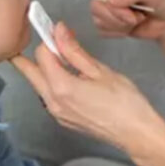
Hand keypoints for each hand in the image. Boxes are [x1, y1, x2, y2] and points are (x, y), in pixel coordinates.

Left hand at [11, 22, 164, 154]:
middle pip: (29, 72)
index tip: (59, 32)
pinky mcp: (62, 119)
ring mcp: (56, 113)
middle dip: (33, 54)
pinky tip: (69, 77)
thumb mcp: (100, 70)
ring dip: (43, 69)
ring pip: (37, 85)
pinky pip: (48, 97)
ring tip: (64, 59)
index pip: (41, 54)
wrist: (135, 133)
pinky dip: (52, 84)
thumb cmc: (125, 103)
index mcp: (61, 87)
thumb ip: (74, 51)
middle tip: (49, 42)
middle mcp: (53, 102)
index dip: (49, 40)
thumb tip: (59, 32)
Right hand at [92, 0, 164, 43]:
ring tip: (137, 19)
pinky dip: (118, 32)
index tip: (131, 11)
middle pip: (97, 5)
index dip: (113, 3)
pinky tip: (131, 26)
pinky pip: (102, 29)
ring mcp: (106, 2)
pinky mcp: (106, 18)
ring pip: (98, 19)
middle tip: (137, 18)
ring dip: (120, 25)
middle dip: (118, 17)